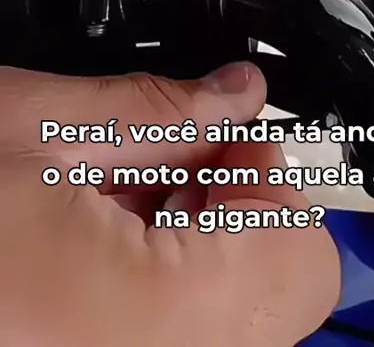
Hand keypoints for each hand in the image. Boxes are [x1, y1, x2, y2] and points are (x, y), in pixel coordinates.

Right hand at [0, 63, 338, 344]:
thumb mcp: (32, 130)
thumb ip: (155, 111)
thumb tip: (237, 93)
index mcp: (146, 318)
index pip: (298, 256)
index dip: (265, 172)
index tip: (222, 134)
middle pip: (281, 299)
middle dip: (242, 210)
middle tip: (174, 161)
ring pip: (241, 320)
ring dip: (205, 248)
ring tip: (127, 201)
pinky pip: (189, 333)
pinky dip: (170, 283)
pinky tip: (108, 241)